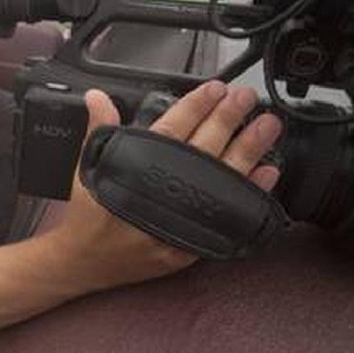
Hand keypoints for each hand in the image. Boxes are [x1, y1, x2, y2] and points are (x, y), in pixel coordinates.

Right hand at [56, 81, 282, 288]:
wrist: (84, 263)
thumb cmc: (88, 215)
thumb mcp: (89, 167)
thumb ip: (100, 129)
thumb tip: (97, 96)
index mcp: (136, 171)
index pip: (172, 130)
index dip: (196, 107)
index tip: (215, 88)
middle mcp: (162, 195)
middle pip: (204, 150)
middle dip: (229, 119)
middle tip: (246, 98)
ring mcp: (181, 220)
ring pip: (224, 179)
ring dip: (249, 150)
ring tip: (268, 126)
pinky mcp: (194, 242)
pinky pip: (230, 215)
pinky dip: (251, 193)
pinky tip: (268, 172)